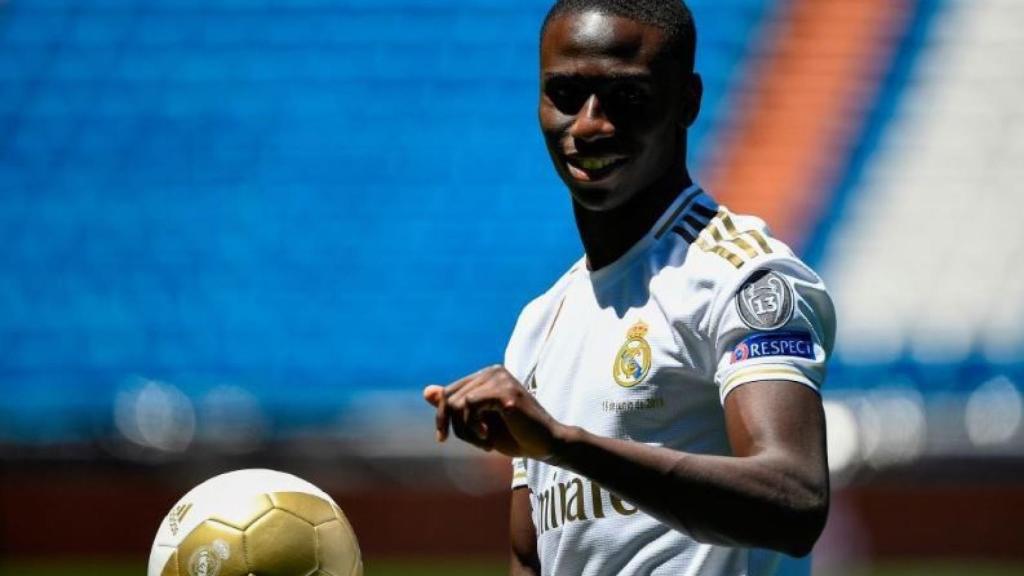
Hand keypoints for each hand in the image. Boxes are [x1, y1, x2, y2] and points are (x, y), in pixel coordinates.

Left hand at [423, 365, 565, 459]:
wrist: (547, 445)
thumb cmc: (515, 435)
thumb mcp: (478, 423)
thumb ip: (455, 407)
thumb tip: (426, 391)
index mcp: (487, 376)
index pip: (448, 393)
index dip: (441, 417)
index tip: (443, 438)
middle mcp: (493, 371)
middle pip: (449, 398)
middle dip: (455, 427)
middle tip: (476, 442)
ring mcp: (500, 379)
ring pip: (457, 403)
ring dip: (465, 430)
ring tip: (485, 441)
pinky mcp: (505, 392)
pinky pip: (469, 405)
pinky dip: (473, 427)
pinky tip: (488, 438)